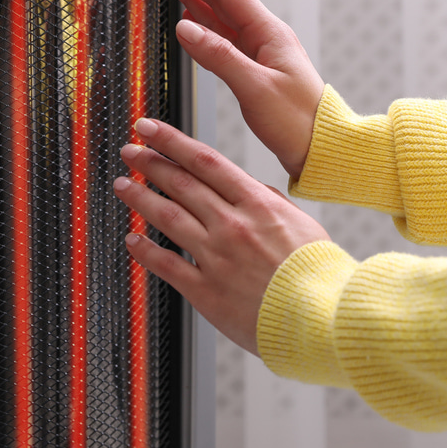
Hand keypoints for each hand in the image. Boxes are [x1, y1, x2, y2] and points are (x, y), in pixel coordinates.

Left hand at [115, 117, 330, 355]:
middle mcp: (232, 225)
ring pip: (168, 218)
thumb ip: (271, 203)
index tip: (150, 129)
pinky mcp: (206, 292)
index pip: (204, 161)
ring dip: (140, 198)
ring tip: (123, 185)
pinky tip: (132, 239)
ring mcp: (217, 257)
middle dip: (150, 163)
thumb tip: (252, 189)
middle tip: (130, 151)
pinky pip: (167, 265)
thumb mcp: (302, 223)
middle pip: (181, 184)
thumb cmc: (319, 273)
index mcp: (257, 204)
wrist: (323, 318)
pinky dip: (145, 251)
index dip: (171, 141)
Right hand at [154, 0, 324, 178]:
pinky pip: (220, 36)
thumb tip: (185, 29)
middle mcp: (263, 36)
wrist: (321, 148)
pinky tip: (188, 18)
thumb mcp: (256, 88)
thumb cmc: (299, 121)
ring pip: (217, 14)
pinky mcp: (252, 69)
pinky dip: (200, 23)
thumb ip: (219, 57)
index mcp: (268, 33)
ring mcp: (257, 51)